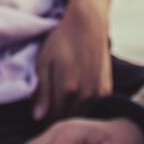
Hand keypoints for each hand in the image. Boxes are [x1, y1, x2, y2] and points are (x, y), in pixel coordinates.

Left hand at [33, 4, 111, 121]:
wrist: (88, 24)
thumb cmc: (62, 40)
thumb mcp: (44, 62)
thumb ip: (42, 92)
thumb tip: (38, 118)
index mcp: (67, 90)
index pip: (52, 119)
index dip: (44, 119)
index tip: (39, 115)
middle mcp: (85, 95)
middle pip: (67, 119)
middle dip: (56, 117)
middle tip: (48, 109)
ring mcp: (97, 93)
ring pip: (80, 114)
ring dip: (70, 112)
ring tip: (61, 101)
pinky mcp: (106, 90)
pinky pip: (90, 106)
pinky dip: (82, 105)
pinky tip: (75, 94)